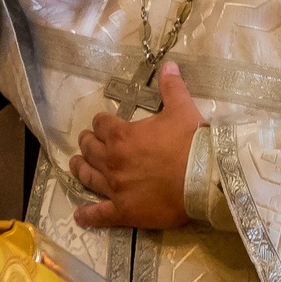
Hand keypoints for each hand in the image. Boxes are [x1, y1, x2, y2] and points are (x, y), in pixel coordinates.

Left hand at [70, 63, 204, 230]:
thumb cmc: (192, 142)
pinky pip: (99, 215)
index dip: (102, 122)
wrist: (205, 177)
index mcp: (122, 135)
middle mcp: (112, 160)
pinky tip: (79, 216)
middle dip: (87, 143)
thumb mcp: (182, 109)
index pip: (101, 124)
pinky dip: (88, 216)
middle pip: (90, 149)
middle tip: (87, 142)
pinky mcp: (123, 210)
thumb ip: (172, 87)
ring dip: (80, 169)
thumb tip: (169, 64)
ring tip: (76, 165)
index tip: (104, 123)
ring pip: (88, 177)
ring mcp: (115, 187)